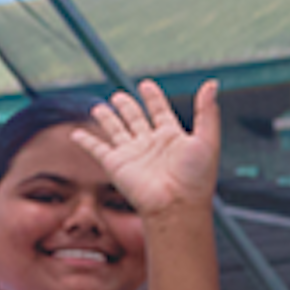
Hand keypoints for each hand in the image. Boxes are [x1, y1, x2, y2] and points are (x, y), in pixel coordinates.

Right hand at [71, 81, 221, 221]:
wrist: (176, 205)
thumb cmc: (196, 179)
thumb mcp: (207, 140)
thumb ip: (207, 111)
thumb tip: (212, 84)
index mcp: (172, 137)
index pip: (160, 111)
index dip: (153, 98)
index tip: (146, 85)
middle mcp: (150, 144)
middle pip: (135, 119)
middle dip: (127, 106)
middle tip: (119, 96)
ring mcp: (132, 154)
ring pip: (115, 130)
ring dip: (107, 118)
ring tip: (99, 107)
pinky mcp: (115, 164)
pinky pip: (96, 149)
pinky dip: (85, 141)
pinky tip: (77, 134)